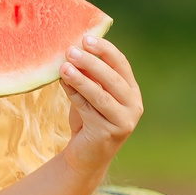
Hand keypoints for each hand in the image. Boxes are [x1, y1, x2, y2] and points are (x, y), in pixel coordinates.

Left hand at [61, 34, 141, 168]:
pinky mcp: (108, 133)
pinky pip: (88, 109)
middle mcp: (133, 106)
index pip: (121, 64)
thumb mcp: (90, 95)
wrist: (86, 156)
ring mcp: (123, 121)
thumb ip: (88, 76)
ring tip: (63, 66)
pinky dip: (74, 94)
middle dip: (91, 62)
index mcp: (132, 91)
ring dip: (80, 78)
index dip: (105, 50)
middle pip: (112, 79)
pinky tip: (62, 83)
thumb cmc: (88, 120)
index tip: (86, 38)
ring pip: (100, 94)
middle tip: (71, 50)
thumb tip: (72, 49)